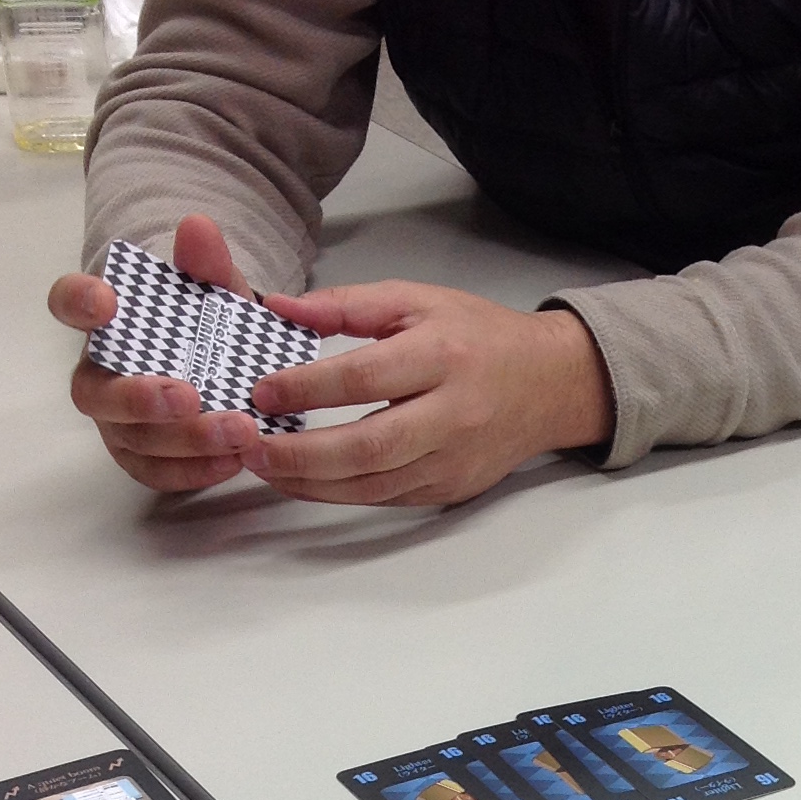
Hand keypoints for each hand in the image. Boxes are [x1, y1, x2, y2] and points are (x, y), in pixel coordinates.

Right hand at [49, 214, 266, 489]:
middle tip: (189, 396)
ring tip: (240, 430)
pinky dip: (193, 472)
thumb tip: (198, 228)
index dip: (78, 302)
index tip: (106, 301)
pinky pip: (156, 474)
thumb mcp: (216, 292)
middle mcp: (100, 374)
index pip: (68, 304)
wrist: (231, 366)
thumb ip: (206, 265)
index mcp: (106, 323)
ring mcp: (117, 423)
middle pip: (95, 394)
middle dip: (139, 398)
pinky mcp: (142, 459)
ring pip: (132, 440)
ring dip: (185, 440)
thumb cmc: (207, 326)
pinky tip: (231, 462)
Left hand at [240, 283, 612, 506]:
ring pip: (374, 484)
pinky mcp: (449, 488)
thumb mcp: (418, 300)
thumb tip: (280, 310)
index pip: (366, 378)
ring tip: (266, 468)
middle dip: (302, 454)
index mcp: (443, 357)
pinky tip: (305, 480)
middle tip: (253, 447)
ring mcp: (453, 460)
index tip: (262, 392)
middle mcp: (451, 415)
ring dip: (312, 482)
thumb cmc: (479, 337)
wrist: (547, 385)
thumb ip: (347, 305)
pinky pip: (386, 498)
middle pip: (369, 446)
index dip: (308, 389)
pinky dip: (339, 493)